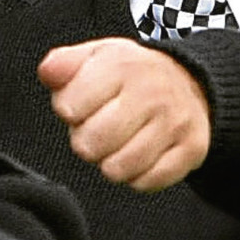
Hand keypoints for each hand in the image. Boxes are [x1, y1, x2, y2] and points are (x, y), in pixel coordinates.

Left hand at [39, 37, 210, 190]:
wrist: (190, 82)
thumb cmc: (131, 75)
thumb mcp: (96, 57)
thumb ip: (63, 64)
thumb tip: (48, 71)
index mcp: (122, 65)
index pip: (69, 107)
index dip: (68, 112)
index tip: (79, 107)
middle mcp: (152, 92)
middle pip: (92, 143)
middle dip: (86, 142)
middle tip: (98, 130)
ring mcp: (174, 122)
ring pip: (119, 168)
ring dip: (110, 162)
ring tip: (117, 144)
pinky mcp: (191, 149)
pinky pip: (147, 182)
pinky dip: (136, 177)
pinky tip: (138, 157)